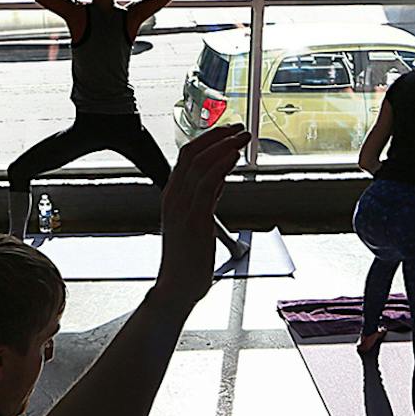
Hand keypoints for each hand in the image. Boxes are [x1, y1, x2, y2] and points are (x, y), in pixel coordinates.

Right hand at [153, 126, 249, 305]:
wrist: (177, 287)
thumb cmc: (188, 259)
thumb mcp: (198, 221)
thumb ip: (205, 199)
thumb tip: (219, 179)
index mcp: (172, 196)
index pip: (186, 156)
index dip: (207, 139)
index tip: (228, 131)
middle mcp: (173, 197)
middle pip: (191, 153)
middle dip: (217, 136)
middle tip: (238, 128)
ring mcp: (182, 208)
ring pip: (199, 164)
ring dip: (223, 146)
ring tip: (242, 137)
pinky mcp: (194, 220)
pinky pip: (206, 185)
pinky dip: (221, 166)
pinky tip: (234, 156)